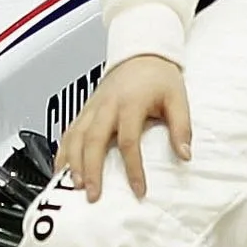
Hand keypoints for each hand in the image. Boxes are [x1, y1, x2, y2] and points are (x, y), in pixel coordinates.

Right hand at [57, 55, 191, 201]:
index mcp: (130, 103)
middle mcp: (107, 106)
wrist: (141, 53)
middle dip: (91, 169)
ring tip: (75, 185)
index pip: (129, 141)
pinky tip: (61, 168)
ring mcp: (92, 107)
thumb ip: (182, 127)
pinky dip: (62, 151)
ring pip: (75, 136)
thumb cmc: (158, 76)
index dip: (133, 168)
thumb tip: (185, 154)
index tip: (139, 190)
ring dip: (73, 162)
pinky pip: (69, 131)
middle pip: (93, 140)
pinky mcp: (85, 109)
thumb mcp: (178, 98)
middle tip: (93, 194)